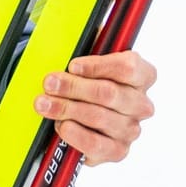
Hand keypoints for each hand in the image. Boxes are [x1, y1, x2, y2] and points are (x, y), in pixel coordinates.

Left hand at [37, 49, 157, 165]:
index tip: (73, 65)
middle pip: (109, 93)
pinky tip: (62, 125)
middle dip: (73, 87)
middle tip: (49, 84)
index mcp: (141, 75)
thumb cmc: (87, 80)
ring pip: (99, 117)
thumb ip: (84, 46)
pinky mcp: (118, 150)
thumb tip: (65, 36)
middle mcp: (140, 104)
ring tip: (44, 103)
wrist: (81, 113)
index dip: (98, 66)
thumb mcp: (88, 57)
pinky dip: (75, 134)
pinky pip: (96, 144)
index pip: (129, 67)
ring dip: (66, 109)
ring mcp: (131, 129)